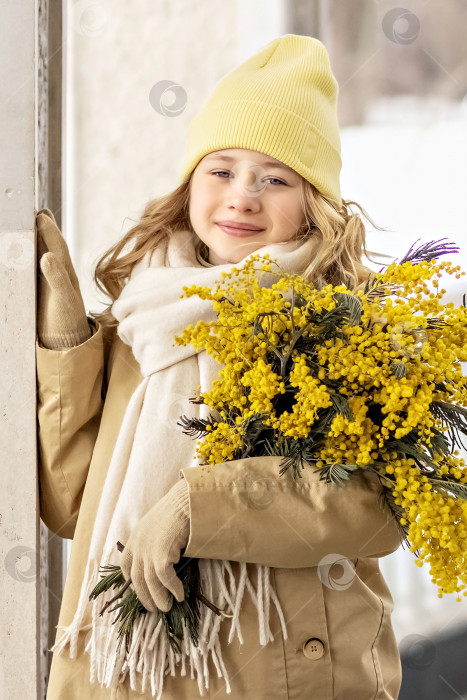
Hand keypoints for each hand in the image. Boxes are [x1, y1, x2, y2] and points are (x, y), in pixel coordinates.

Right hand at [36, 208, 91, 348]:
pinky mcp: (37, 291)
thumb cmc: (68, 321)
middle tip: (36, 212)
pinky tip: (23, 253)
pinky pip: (31, 271)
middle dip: (42, 229)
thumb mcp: (64, 298)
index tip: (41, 215)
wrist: (65, 343)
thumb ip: (58, 278)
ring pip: (39, 256)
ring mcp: (47, 282)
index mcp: (66, 272)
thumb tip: (48, 255)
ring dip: (34, 241)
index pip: (57, 246)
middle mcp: (57, 274)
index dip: (49, 230)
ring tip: (31, 224)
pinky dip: (27, 259)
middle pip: (48, 246)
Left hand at [120, 479, 190, 612]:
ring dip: (159, 598)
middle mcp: (138, 546)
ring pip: (150, 583)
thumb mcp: (156, 525)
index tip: (140, 591)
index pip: (126, 566)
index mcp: (134, 539)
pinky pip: (165, 579)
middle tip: (154, 608)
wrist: (186, 501)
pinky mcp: (161, 556)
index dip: (131, 582)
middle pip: (137, 580)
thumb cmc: (176, 511)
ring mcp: (148, 551)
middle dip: (145, 597)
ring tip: (167, 607)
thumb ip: (152, 541)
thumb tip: (159, 560)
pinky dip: (172, 589)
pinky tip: (179, 595)